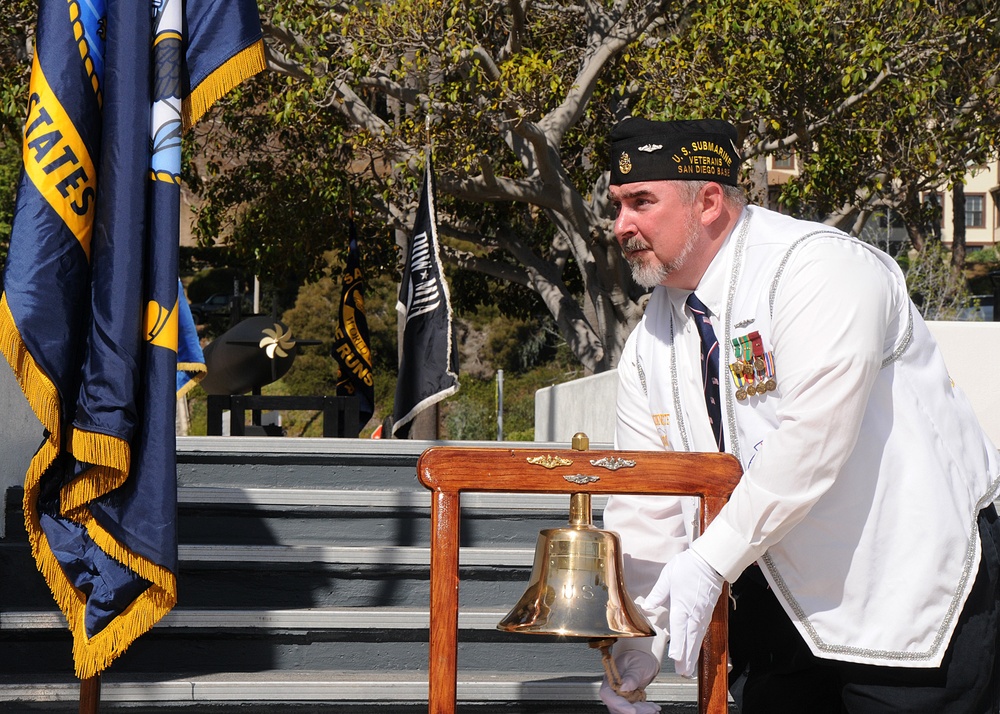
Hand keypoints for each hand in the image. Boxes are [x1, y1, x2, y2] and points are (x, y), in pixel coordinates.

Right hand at [599, 649, 661, 713]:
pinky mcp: (628, 702)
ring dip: (640, 711)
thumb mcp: (638, 664)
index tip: (632, 709)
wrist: (644, 660)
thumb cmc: (638, 659)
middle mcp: (613, 690)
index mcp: (610, 678)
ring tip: (653, 709)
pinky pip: (633, 710)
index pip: (608, 695)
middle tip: (650, 709)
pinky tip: (652, 709)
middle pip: (617, 707)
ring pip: (626, 711)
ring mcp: (620, 697)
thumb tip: (625, 687)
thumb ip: (632, 676)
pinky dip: (643, 711)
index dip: (619, 704)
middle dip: (635, 710)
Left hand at [645, 549, 723, 677]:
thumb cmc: (689, 567)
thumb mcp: (668, 577)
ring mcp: (702, 615)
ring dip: (693, 654)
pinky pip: (701, 632)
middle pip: (690, 640)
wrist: (710, 562)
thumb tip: (647, 606)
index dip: (678, 646)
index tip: (676, 660)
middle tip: (684, 674)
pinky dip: (698, 644)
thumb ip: (657, 594)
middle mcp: (693, 615)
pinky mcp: (706, 613)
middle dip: (687, 658)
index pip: (679, 630)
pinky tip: (694, 649)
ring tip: (689, 669)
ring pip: (697, 638)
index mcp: (682, 606)